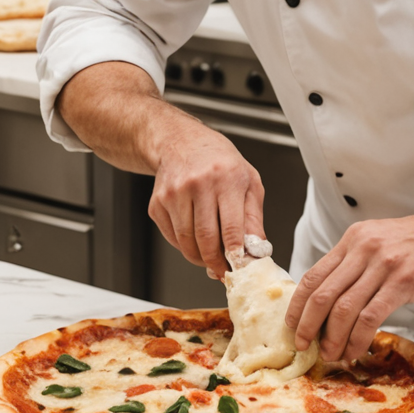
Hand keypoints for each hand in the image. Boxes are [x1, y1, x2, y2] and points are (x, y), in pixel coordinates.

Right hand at [147, 118, 265, 278]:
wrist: (181, 142)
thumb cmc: (220, 161)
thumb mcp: (249, 182)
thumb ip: (254, 218)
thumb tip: (256, 251)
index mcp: (226, 178)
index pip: (231, 228)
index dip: (234, 254)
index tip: (238, 268)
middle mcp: (198, 184)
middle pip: (205, 239)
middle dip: (215, 263)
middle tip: (223, 271)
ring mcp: (174, 193)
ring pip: (186, 242)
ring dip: (199, 258)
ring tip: (210, 258)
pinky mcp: (157, 203)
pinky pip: (172, 237)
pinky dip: (184, 246)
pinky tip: (194, 239)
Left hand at [286, 209, 413, 363]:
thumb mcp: (375, 241)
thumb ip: (352, 264)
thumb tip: (328, 301)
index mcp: (351, 240)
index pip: (312, 275)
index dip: (298, 305)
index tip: (292, 325)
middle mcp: (362, 250)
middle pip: (322, 294)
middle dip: (309, 326)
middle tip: (305, 346)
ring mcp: (382, 266)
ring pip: (344, 309)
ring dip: (334, 338)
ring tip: (332, 355)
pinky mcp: (402, 283)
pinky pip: (371, 316)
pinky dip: (358, 338)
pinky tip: (356, 349)